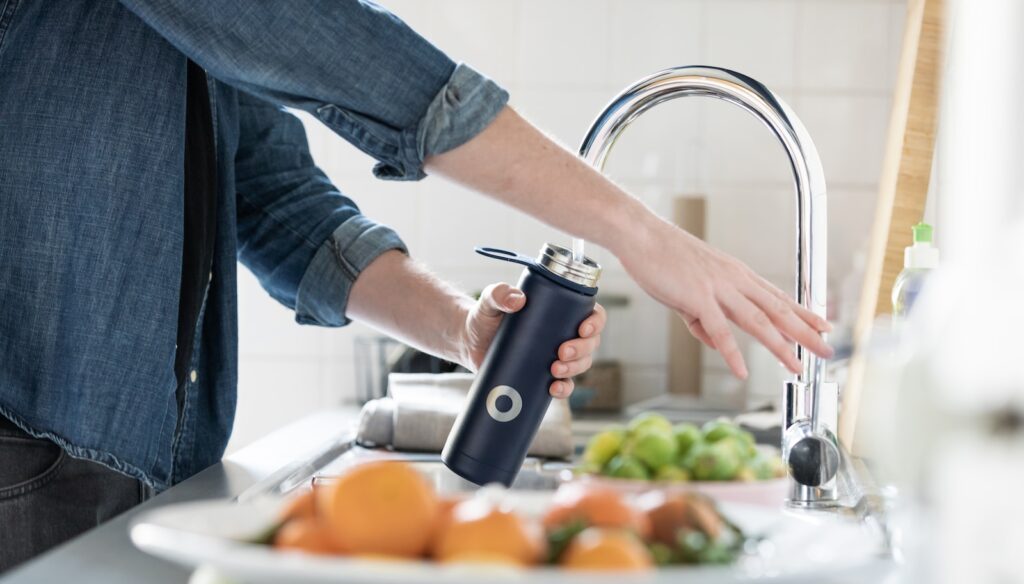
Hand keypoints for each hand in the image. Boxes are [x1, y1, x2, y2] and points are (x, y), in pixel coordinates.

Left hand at [459, 283, 606, 398]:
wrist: (469, 342)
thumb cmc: (485, 316)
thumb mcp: (490, 301)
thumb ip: (499, 294)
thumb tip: (517, 299)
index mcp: (561, 311)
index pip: (592, 313)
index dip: (595, 322)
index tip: (583, 329)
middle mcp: (564, 334)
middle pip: (590, 343)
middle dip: (582, 349)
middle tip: (561, 352)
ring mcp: (556, 356)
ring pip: (581, 364)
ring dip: (575, 369)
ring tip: (554, 370)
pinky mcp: (544, 376)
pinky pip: (564, 385)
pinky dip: (564, 389)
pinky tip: (553, 389)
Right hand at [617, 215, 832, 378]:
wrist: (641, 235)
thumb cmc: (662, 257)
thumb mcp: (689, 290)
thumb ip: (702, 319)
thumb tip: (714, 342)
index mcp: (735, 274)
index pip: (777, 296)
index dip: (803, 312)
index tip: (823, 324)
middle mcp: (735, 280)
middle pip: (778, 310)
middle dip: (806, 332)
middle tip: (827, 349)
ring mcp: (718, 288)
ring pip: (758, 322)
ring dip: (780, 346)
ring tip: (797, 366)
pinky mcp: (698, 297)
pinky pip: (719, 330)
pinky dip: (731, 352)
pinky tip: (742, 370)